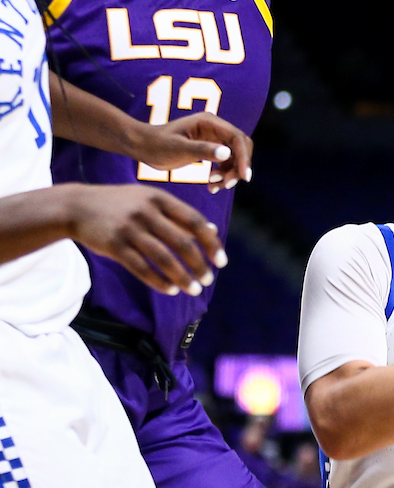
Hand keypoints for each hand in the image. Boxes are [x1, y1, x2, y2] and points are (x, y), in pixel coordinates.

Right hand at [67, 183, 227, 295]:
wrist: (77, 206)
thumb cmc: (120, 204)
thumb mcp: (150, 200)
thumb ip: (179, 215)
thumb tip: (212, 230)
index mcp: (159, 198)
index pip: (194, 221)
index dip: (211, 243)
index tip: (221, 261)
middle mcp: (146, 212)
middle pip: (182, 242)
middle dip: (199, 264)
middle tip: (208, 279)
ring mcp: (129, 228)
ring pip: (163, 258)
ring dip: (182, 277)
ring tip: (194, 289)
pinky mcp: (114, 245)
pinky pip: (141, 268)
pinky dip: (158, 281)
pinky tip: (170, 289)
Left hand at [131, 113, 252, 192]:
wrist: (142, 146)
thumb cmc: (157, 145)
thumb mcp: (179, 149)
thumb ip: (202, 150)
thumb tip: (226, 153)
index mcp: (209, 122)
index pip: (236, 138)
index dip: (244, 157)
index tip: (244, 178)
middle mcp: (214, 128)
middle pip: (240, 147)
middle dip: (238, 166)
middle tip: (228, 184)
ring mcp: (212, 138)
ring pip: (234, 157)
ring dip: (230, 174)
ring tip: (215, 187)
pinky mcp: (209, 148)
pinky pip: (224, 163)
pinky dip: (222, 176)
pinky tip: (211, 186)